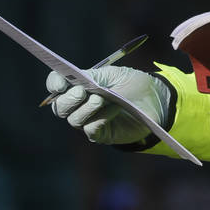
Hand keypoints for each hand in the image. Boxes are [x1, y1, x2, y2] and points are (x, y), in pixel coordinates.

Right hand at [46, 66, 170, 144]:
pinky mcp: (100, 134)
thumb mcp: (112, 74)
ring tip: (102, 99)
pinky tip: (115, 108)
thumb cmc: (132, 84)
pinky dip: (101, 118)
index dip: (54, 84)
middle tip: (82, 92)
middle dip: (68, 99)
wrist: (155, 100)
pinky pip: (90, 129)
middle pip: (59, 107)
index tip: (61, 83)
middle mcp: (79, 104)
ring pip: (73, 120)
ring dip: (87, 108)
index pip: (56, 85)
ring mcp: (88, 120)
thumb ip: (93, 76)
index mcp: (79, 85)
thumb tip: (75, 79)